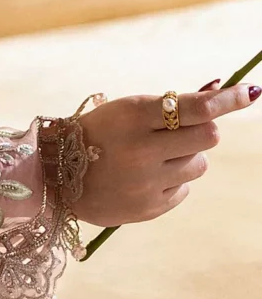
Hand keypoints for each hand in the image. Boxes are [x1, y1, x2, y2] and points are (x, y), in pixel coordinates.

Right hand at [75, 82, 259, 226]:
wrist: (55, 177)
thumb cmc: (98, 133)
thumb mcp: (127, 110)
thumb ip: (172, 105)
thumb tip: (219, 90)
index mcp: (132, 116)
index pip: (195, 107)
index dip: (228, 99)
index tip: (252, 91)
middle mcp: (141, 150)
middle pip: (208, 137)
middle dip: (204, 130)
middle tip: (183, 130)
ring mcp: (146, 182)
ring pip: (199, 164)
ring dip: (186, 156)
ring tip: (154, 157)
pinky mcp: (150, 208)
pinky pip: (184, 189)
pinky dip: (172, 180)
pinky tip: (145, 178)